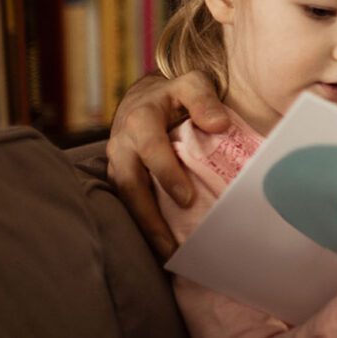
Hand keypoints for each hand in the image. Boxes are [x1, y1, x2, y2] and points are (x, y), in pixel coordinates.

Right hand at [107, 71, 234, 258]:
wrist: (147, 95)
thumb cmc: (175, 92)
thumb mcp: (192, 83)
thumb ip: (203, 99)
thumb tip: (218, 124)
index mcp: (140, 120)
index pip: (151, 149)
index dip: (167, 174)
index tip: (186, 198)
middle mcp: (122, 143)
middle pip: (131, 185)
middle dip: (149, 217)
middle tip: (170, 245)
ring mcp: (117, 162)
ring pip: (126, 199)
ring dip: (144, 227)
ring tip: (167, 254)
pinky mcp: (120, 175)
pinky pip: (127, 202)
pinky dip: (141, 223)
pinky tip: (161, 244)